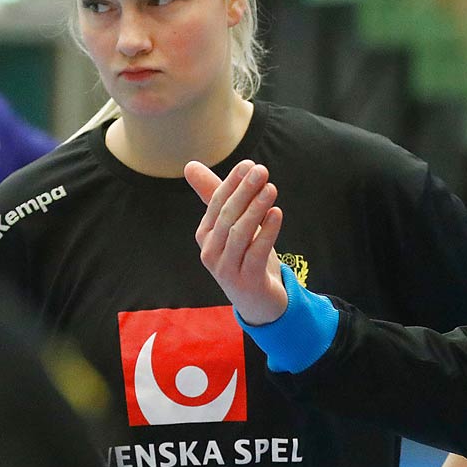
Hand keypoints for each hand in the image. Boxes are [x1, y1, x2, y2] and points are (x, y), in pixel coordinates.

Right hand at [184, 159, 288, 325]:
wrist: (259, 302)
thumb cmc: (246, 257)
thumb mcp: (233, 225)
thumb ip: (216, 196)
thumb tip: (190, 165)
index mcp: (205, 236)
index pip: (216, 204)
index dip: (232, 183)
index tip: (249, 164)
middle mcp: (211, 252)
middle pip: (227, 216)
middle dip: (244, 191)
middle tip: (261, 171)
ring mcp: (226, 269)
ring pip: (239, 234)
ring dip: (256, 208)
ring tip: (271, 189)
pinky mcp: (246, 281)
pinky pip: (256, 253)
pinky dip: (267, 232)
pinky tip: (276, 214)